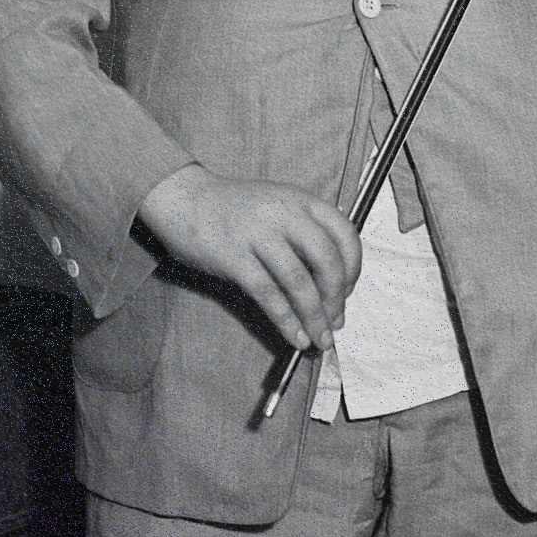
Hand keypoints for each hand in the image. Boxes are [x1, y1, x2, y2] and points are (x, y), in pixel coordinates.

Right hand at [136, 164, 360, 352]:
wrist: (183, 197)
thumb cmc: (233, 209)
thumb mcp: (277, 206)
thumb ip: (304, 235)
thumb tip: (330, 288)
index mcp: (301, 200)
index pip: (345, 234)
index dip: (354, 269)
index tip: (348, 292)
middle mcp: (284, 213)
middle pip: (327, 260)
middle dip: (336, 298)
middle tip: (335, 321)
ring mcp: (257, 234)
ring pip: (299, 281)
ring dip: (314, 317)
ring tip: (319, 339)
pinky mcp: (233, 256)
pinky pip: (268, 294)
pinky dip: (285, 320)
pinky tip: (293, 336)